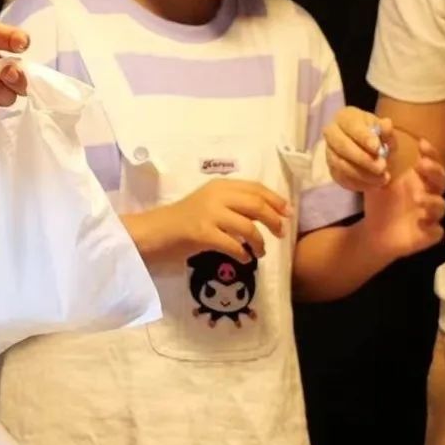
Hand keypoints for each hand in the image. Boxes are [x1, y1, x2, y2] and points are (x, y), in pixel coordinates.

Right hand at [161, 179, 290, 260]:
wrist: (155, 231)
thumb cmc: (184, 220)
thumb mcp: (211, 204)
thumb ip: (234, 204)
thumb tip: (267, 213)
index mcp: (220, 185)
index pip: (255, 188)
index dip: (275, 200)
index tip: (288, 212)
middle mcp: (216, 195)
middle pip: (256, 205)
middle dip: (273, 220)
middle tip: (280, 233)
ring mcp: (209, 214)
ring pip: (247, 226)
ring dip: (260, 241)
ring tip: (261, 252)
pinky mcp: (202, 233)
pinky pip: (233, 245)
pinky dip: (243, 254)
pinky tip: (245, 259)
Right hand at [325, 106, 392, 190]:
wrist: (367, 148)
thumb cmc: (376, 135)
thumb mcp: (384, 129)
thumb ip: (385, 129)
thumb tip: (386, 125)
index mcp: (345, 117)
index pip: (351, 126)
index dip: (364, 137)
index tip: (377, 148)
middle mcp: (332, 133)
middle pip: (342, 146)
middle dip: (363, 159)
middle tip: (382, 167)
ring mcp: (329, 153)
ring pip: (341, 165)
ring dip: (363, 174)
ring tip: (383, 179)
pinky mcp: (332, 170)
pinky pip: (342, 179)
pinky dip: (359, 183)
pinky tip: (374, 185)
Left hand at [363, 144, 444, 257]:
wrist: (373, 232)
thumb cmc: (381, 201)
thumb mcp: (378, 175)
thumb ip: (384, 151)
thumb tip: (385, 123)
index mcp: (420, 179)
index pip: (432, 162)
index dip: (431, 153)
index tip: (421, 144)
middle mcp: (430, 194)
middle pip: (442, 180)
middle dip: (434, 172)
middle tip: (422, 165)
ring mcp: (431, 215)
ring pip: (441, 206)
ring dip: (432, 201)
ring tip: (417, 198)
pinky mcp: (428, 235)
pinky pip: (436, 231)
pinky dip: (432, 227)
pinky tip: (422, 223)